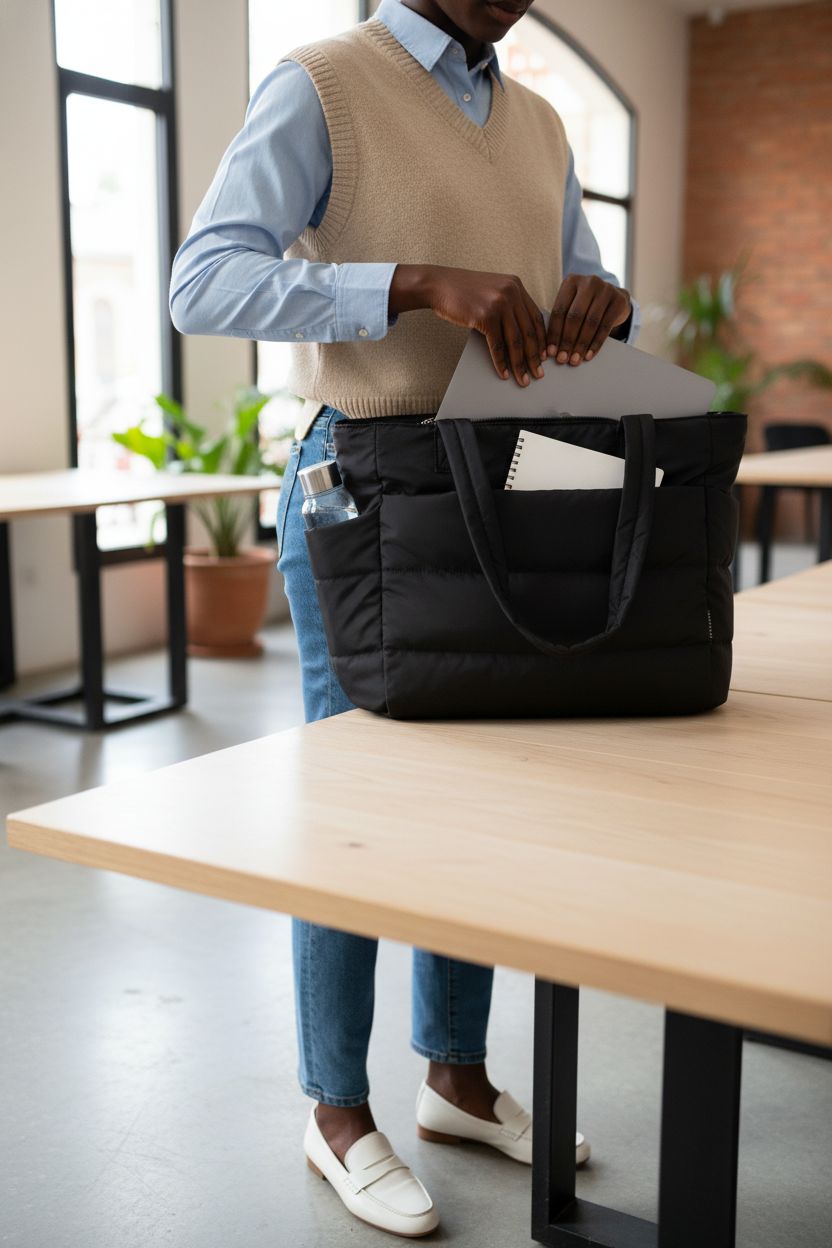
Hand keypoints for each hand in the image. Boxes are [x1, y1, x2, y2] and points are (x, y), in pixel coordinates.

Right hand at [388, 263, 546, 385]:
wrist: (439, 285)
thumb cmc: (463, 291)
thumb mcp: (492, 290)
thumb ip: (508, 304)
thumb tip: (520, 333)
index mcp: (516, 286)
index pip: (536, 317)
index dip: (542, 339)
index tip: (545, 356)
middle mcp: (511, 293)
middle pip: (529, 331)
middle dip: (535, 357)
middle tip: (539, 374)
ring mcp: (499, 304)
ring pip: (515, 341)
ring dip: (520, 364)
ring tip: (523, 379)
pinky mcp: (486, 316)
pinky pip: (497, 345)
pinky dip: (501, 362)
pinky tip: (504, 373)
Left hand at [546, 274, 630, 365]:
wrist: (615, 297)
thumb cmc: (586, 305)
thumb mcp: (572, 305)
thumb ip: (562, 320)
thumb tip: (551, 350)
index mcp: (571, 281)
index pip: (559, 310)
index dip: (554, 333)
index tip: (550, 352)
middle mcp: (589, 282)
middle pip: (575, 316)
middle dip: (567, 340)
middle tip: (562, 359)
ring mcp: (606, 289)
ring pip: (590, 322)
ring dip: (581, 344)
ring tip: (575, 360)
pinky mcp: (619, 300)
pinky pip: (605, 326)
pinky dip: (596, 343)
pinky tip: (589, 355)